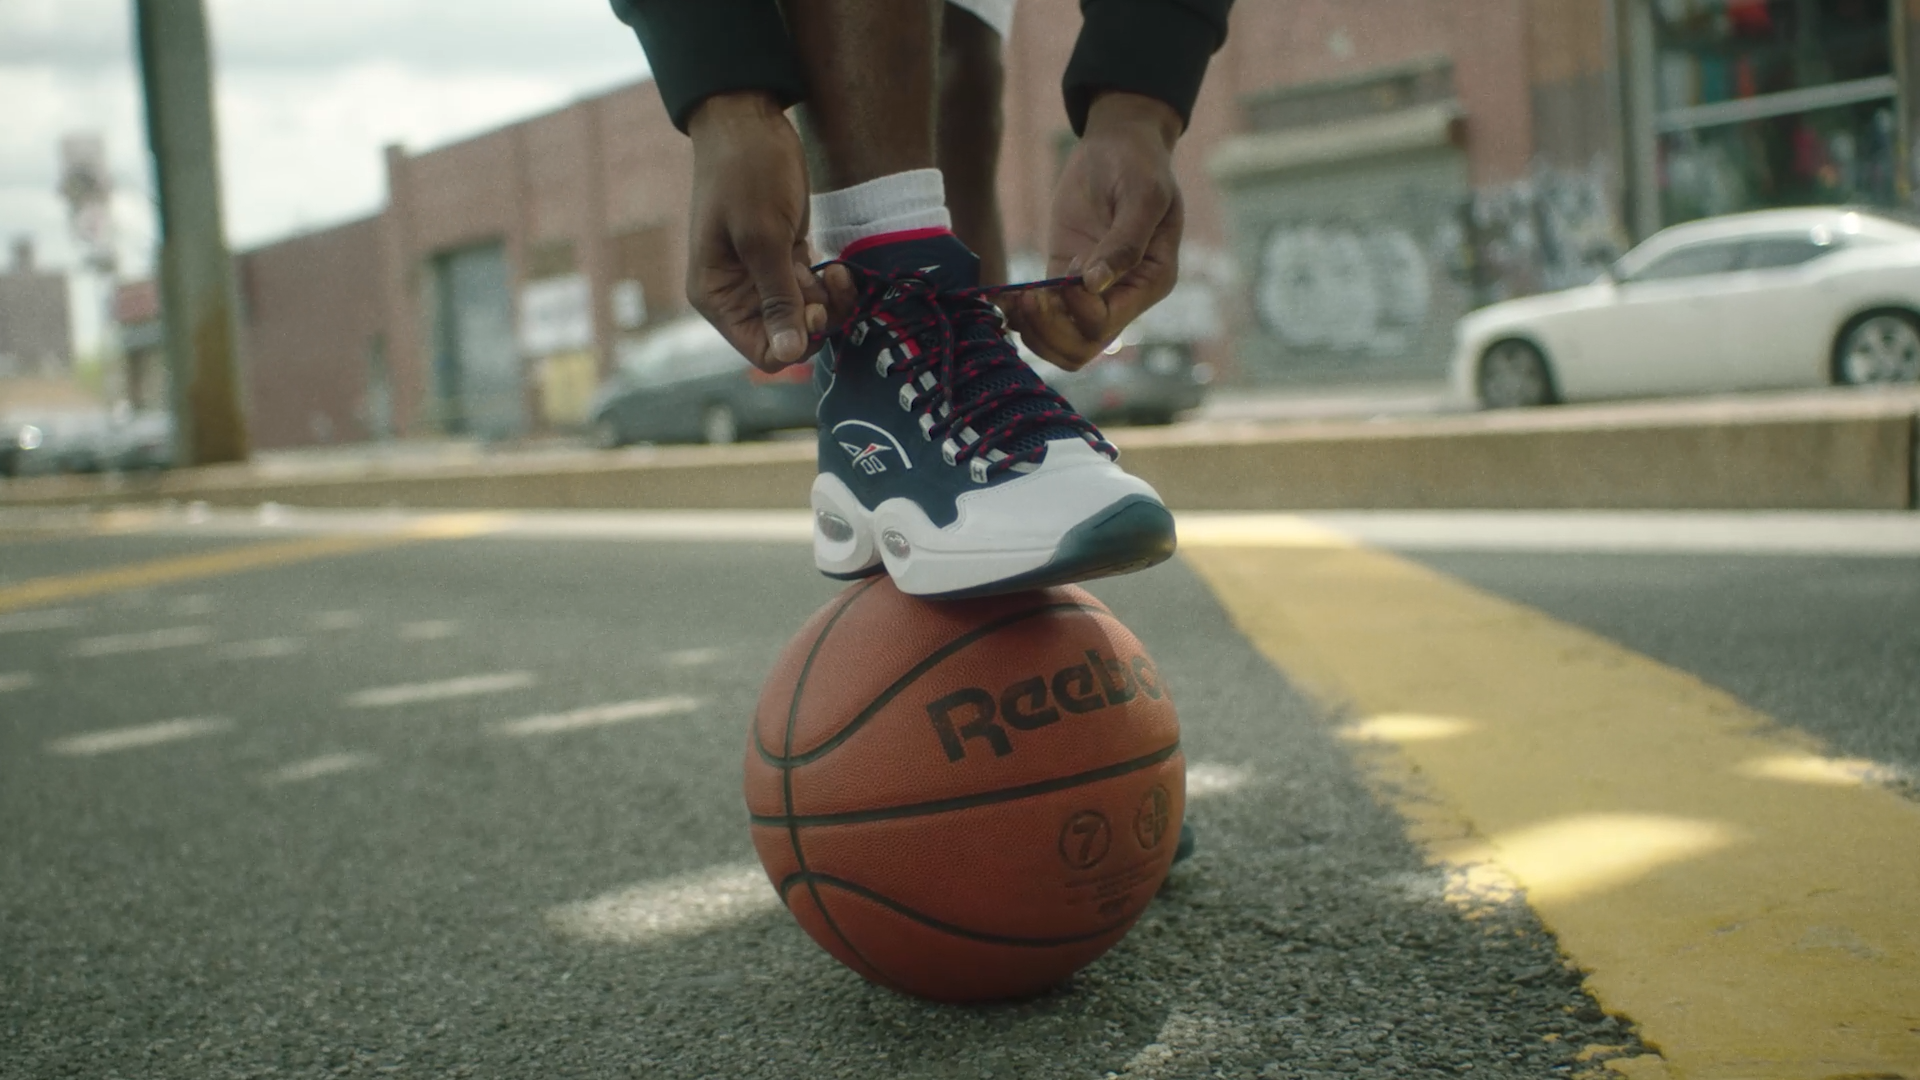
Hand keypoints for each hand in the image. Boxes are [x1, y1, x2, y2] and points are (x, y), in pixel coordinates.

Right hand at [686, 92, 830, 369]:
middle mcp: (738, 295)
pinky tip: (837, 266)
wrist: (750, 121)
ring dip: (830, 303)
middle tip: (828, 286)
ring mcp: (763, 278)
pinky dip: (830, 287)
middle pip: (788, 338)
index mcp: (718, 297)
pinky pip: (813, 293)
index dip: (794, 341)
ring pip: (806, 317)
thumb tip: (788, 355)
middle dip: (816, 319)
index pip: (762, 351)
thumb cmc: (747, 174)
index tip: (813, 309)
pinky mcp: (786, 260)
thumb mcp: (763, 239)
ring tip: (837, 271)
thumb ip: (777, 299)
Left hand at [1005, 92, 1183, 370]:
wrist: (1121, 143)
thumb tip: (1095, 285)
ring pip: (1060, 342)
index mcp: (1150, 281)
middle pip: (1083, 346)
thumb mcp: (1142, 195)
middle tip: (1031, 296)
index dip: (1080, 307)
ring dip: (1033, 330)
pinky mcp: (1065, 275)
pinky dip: (1020, 313)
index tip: (1068, 270)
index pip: (1108, 323)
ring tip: (1016, 298)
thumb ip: (1124, 242)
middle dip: (1050, 330)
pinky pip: (1043, 314)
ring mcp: (1092, 290)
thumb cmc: (1139, 164)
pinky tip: (1004, 296)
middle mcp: (1124, 296)